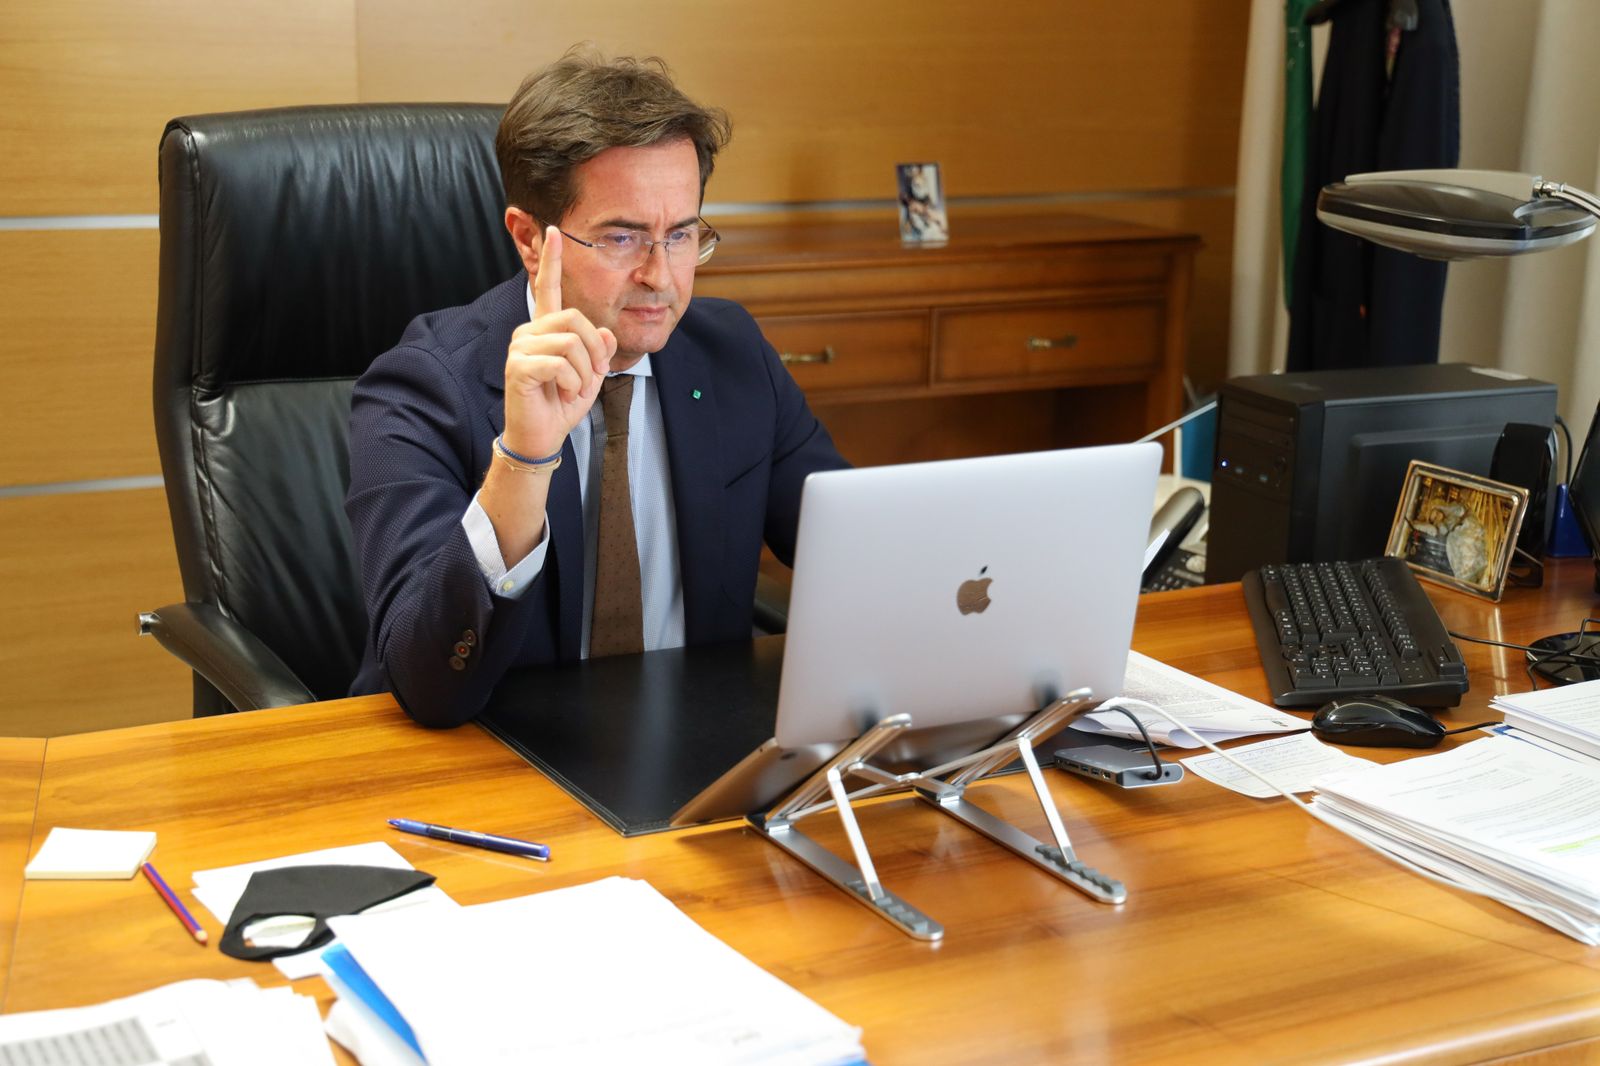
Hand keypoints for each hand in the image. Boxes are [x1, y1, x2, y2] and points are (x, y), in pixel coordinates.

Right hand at [501, 226, 617, 457]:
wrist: (542, 435)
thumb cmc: (562, 403)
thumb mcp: (591, 374)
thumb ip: (600, 350)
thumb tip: (606, 333)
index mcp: (546, 329)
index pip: (549, 288)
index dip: (553, 260)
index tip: (555, 230)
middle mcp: (529, 331)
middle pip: (575, 318)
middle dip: (594, 349)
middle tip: (593, 374)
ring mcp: (520, 347)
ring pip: (571, 342)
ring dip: (584, 372)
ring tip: (573, 389)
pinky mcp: (518, 366)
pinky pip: (560, 364)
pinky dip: (572, 383)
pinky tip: (563, 394)